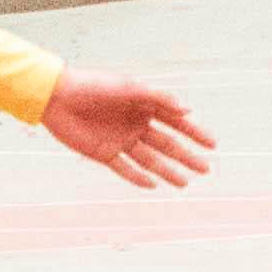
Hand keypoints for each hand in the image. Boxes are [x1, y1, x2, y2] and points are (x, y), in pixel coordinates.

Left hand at [46, 73, 215, 191]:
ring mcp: (121, 140)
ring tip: (185, 183)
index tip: (212, 145)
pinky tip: (153, 185)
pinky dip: (138, 177)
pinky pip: (124, 168)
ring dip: (167, 171)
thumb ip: (159, 99)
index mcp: (145, 106)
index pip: (176, 122)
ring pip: (150, 160)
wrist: (58, 97)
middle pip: (167, 144)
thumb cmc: (96, 86)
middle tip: (205, 169)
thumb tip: (187, 110)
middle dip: (187, 156)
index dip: (195, 133)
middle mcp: (136, 125)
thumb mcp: (130, 88)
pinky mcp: (104, 153)